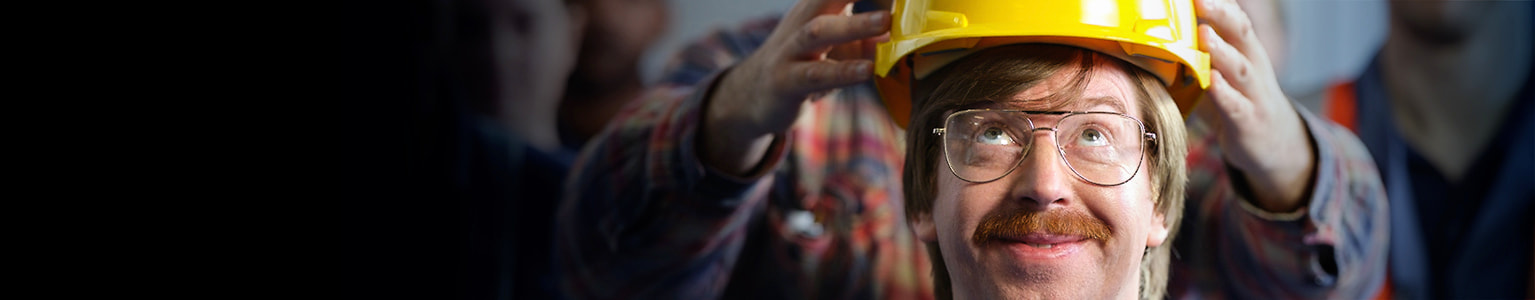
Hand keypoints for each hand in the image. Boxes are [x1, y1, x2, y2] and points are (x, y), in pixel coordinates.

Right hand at [700, 0, 888, 175]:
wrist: (753, 94)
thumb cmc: (805, 62)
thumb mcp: (836, 45)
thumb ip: (867, 37)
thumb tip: (901, 31)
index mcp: (817, 7)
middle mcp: (803, 21)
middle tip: (891, 3)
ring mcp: (790, 50)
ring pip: (820, 31)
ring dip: (855, 25)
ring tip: (886, 22)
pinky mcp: (786, 81)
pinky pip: (815, 74)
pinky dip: (842, 71)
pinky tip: (866, 70)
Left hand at [1194, 0, 1314, 211]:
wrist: (1275, 144)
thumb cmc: (1239, 101)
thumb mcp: (1222, 73)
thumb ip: (1197, 55)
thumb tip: (1158, 38)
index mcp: (1245, 51)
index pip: (1235, 19)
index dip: (1220, 3)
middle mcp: (1253, 67)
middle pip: (1241, 35)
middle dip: (1221, 15)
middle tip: (1200, 0)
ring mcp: (1253, 94)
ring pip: (1239, 68)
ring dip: (1221, 50)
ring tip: (1203, 33)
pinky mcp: (1249, 122)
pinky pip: (1236, 105)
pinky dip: (1224, 92)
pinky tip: (1211, 81)